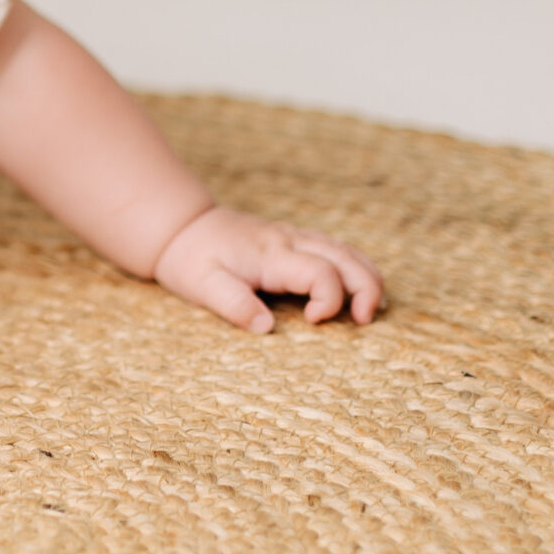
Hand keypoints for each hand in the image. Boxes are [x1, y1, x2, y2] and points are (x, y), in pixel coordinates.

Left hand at [153, 205, 383, 331]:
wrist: (181, 226)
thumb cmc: (190, 259)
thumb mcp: (201, 285)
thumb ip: (233, 304)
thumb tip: (265, 327)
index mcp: (271, 255)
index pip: (320, 272)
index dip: (329, 299)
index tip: (313, 322)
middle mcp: (289, 240)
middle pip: (346, 257)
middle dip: (367, 288)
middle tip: (365, 320)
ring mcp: (293, 236)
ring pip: (346, 250)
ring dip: (367, 276)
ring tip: (373, 309)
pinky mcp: (292, 239)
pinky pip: (334, 248)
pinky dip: (354, 266)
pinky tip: (358, 286)